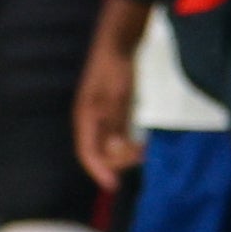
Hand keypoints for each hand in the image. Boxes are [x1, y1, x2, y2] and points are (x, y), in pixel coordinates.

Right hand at [73, 35, 142, 189]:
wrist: (117, 44)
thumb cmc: (116, 71)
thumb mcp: (119, 98)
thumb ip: (116, 124)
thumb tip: (114, 151)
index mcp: (86, 118)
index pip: (87, 153)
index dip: (99, 171)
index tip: (114, 186)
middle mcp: (88, 120)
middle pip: (98, 151)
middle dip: (118, 160)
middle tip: (142, 155)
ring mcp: (97, 115)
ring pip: (106, 144)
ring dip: (123, 152)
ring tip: (144, 150)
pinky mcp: (108, 110)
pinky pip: (113, 135)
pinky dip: (124, 143)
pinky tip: (138, 142)